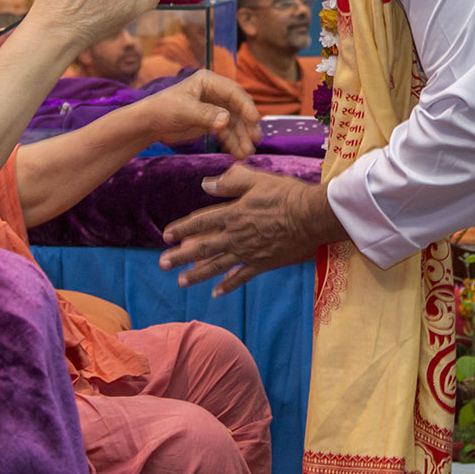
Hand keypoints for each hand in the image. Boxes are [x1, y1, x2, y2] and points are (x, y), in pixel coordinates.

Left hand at [138, 71, 261, 156]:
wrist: (149, 124)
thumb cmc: (162, 109)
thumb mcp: (183, 110)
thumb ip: (205, 115)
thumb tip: (226, 120)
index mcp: (209, 82)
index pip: (234, 92)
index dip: (246, 106)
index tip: (255, 121)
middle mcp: (216, 93)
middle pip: (239, 108)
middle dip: (247, 125)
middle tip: (254, 140)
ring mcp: (215, 108)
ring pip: (235, 123)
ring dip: (241, 138)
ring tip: (245, 153)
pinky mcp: (212, 122)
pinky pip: (227, 132)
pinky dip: (233, 142)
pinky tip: (237, 154)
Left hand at [160, 166, 345, 295]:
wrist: (312, 217)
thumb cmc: (287, 194)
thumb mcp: (257, 180)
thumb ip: (230, 181)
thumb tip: (206, 184)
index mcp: (233, 213)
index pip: (200, 222)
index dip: (182, 228)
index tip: (166, 235)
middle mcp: (236, 236)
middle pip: (202, 247)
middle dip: (180, 256)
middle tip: (162, 264)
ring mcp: (249, 252)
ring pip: (217, 266)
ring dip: (197, 274)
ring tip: (181, 282)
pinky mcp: (263, 264)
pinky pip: (241, 277)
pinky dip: (228, 286)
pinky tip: (215, 293)